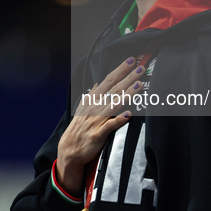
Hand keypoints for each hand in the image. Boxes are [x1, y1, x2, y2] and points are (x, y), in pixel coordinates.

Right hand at [56, 57, 144, 195]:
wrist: (70, 149)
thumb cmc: (79, 127)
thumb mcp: (82, 107)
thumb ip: (92, 94)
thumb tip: (97, 82)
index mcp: (92, 99)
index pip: (108, 80)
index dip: (120, 70)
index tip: (131, 61)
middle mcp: (95, 107)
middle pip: (114, 89)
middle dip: (128, 78)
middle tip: (141, 68)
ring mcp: (96, 120)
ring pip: (114, 104)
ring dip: (127, 94)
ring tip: (139, 85)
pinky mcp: (98, 134)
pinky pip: (110, 126)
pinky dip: (118, 120)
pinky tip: (128, 114)